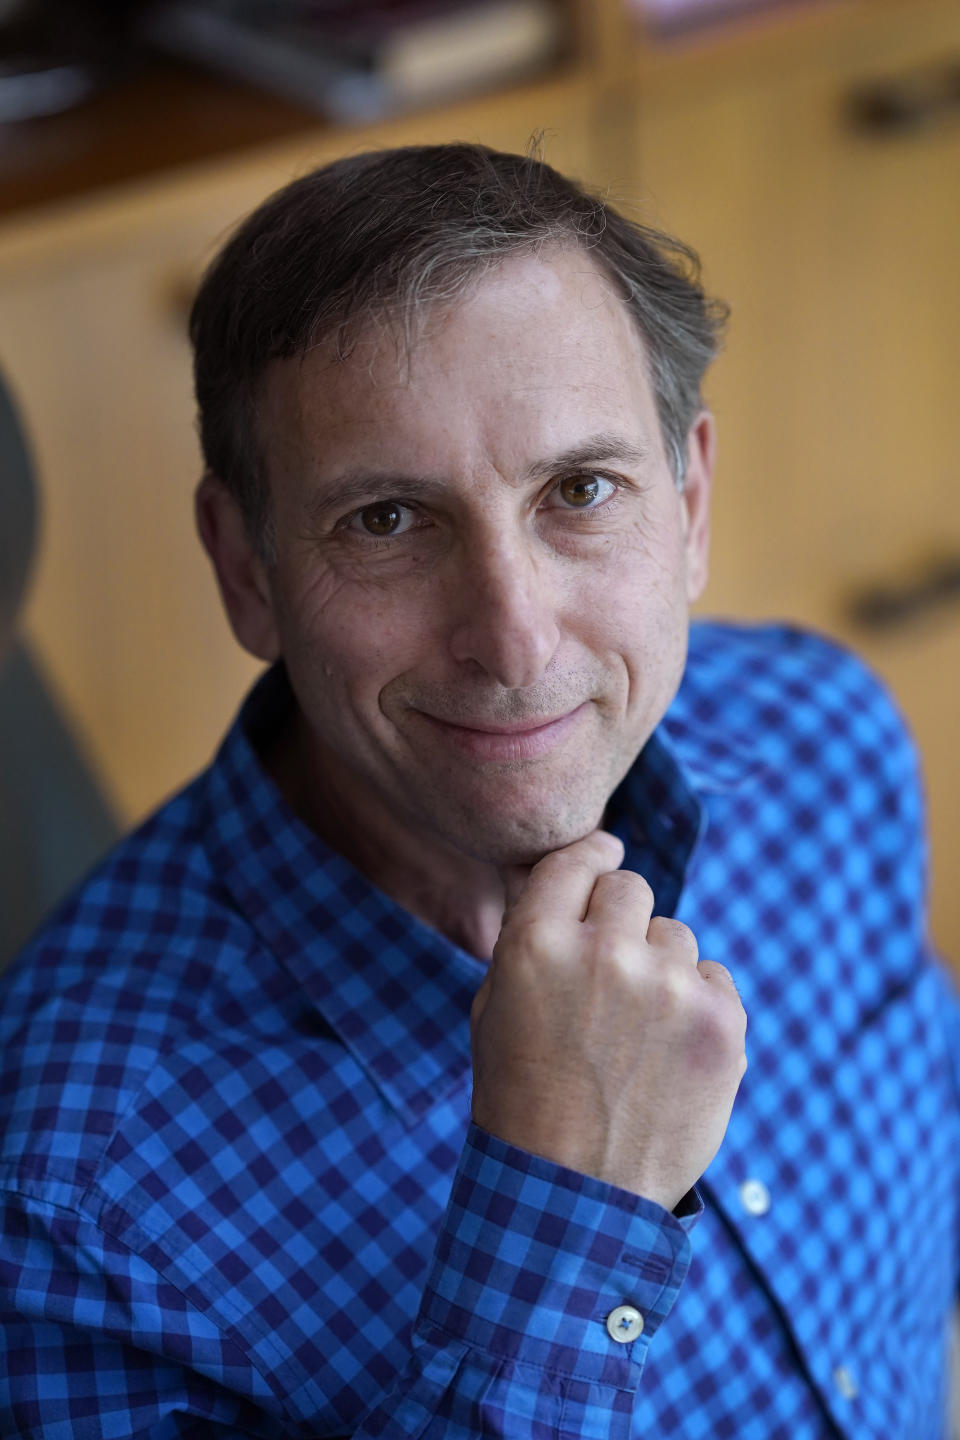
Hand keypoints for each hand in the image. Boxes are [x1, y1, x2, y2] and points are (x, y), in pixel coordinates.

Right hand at [470, 830, 746, 1210]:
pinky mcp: (721, 1021)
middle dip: (619, 922)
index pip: (575, 861)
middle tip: (608, 976)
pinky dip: (697, 1005)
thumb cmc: (523, 1097)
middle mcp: (605, 952)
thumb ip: (530, 936)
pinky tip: (669, 1053)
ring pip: (676, 935)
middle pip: (630, 888)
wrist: (574, 1197)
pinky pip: (715, 976)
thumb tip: (570, 876)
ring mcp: (669, 986)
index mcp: (537, 943)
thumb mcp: (495, 1007)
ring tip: (635, 1035)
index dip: (591, 859)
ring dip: (659, 968)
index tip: (606, 856)